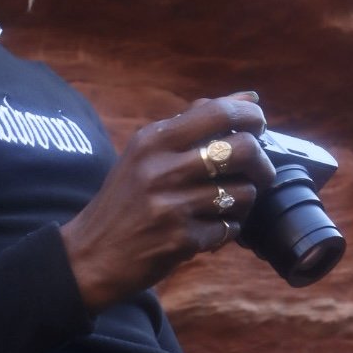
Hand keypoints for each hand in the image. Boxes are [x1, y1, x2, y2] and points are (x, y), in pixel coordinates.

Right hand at [60, 93, 274, 312]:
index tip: (259, 128)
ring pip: (244, 193)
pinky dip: (227, 230)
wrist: (90, 254)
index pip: (218, 113)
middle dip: (262, 163)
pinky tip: (209, 229)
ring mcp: (172, 205)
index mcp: (153, 140)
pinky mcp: (181, 240)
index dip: (251, 117)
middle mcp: (162, 168)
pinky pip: (230, 228)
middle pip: (243, 149)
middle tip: (258, 173)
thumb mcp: (146, 152)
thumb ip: (194, 123)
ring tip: (227, 205)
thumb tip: (250, 98)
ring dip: (244, 201)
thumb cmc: (125, 199)